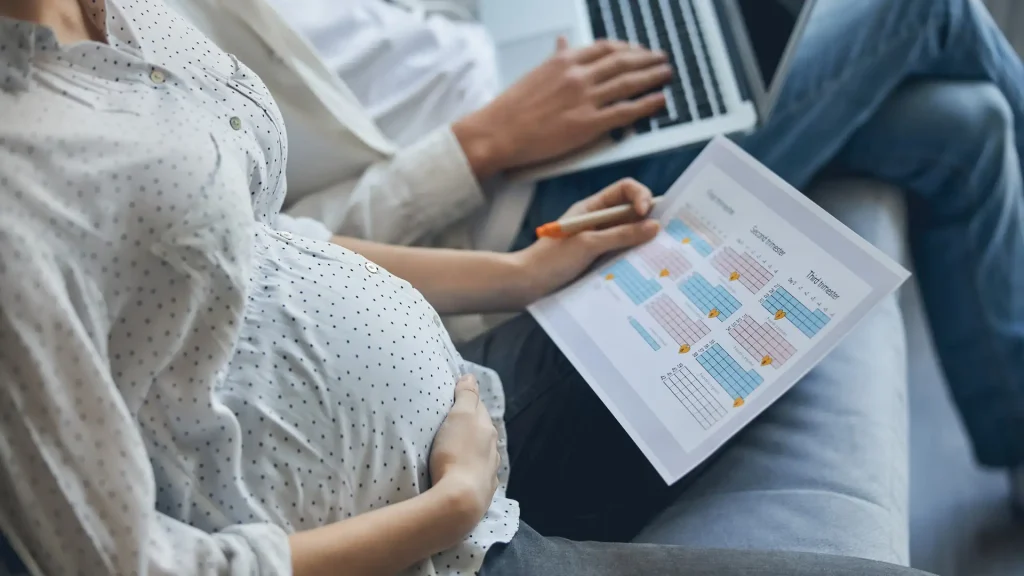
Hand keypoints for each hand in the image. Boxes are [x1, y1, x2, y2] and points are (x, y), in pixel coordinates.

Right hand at [429, 374, 499, 529]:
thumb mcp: (459, 416)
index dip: (468, 403)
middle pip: (483, 432)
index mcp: (487, 429)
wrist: (460, 500)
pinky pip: (479, 476)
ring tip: (458, 450)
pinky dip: (472, 471)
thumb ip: (466, 395)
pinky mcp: (482, 492)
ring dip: (473, 451)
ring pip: (483, 455)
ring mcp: (489, 472)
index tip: (456, 401)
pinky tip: (465, 474)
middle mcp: (492, 450)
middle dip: (472, 427)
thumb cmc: (455, 453)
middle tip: (454, 426)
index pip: (479, 409)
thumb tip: (471, 376)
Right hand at [453, 38, 669, 178]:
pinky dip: (646, 104)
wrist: (499, 132)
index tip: (640, 51)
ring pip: (629, 83)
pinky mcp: (588, 124)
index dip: (628, 48)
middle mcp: (578, 75)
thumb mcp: (535, 73)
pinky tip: (659, 101)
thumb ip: (556, 58)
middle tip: (663, 60)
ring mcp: (585, 99)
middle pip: (623, 62)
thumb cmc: (512, 107)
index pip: (606, 48)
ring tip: (668, 75)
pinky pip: (625, 111)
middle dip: (647, 59)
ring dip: (653, 77)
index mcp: (565, 60)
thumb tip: (562, 41)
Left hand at [512, 178, 659, 302]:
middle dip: (648, 220)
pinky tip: (640, 269)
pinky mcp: (598, 262)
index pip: (625, 190)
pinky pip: (622, 255)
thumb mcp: (588, 245)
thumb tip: (653, 226)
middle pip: (631, 213)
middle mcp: (598, 222)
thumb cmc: (550, 261)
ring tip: (654, 253)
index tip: (648, 213)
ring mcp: (598, 242)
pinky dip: (633, 259)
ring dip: (642, 242)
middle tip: (662, 236)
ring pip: (629, 236)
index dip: (641, 196)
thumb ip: (621, 234)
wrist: (525, 286)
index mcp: (592, 208)